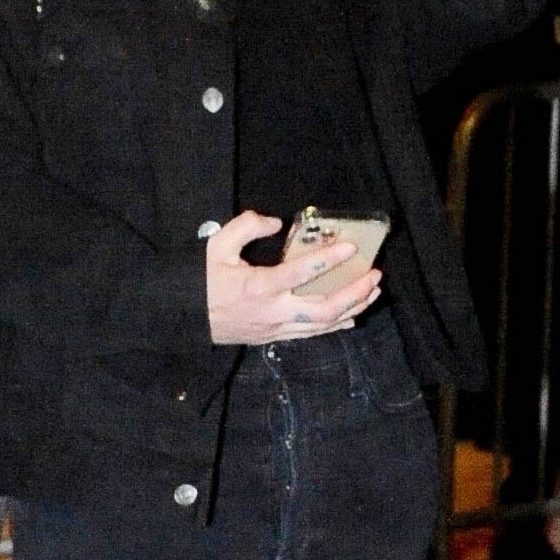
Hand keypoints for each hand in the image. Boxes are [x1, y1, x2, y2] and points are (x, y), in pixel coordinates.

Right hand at [206, 210, 381, 345]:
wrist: (184, 318)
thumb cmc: (201, 280)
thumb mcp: (217, 245)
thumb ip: (247, 226)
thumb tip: (276, 222)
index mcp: (259, 286)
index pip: (302, 273)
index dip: (330, 259)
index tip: (352, 247)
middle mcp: (273, 311)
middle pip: (325, 309)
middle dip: (355, 293)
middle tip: (375, 274)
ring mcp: (276, 328)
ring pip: (323, 325)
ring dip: (353, 308)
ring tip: (374, 292)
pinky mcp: (275, 337)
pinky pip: (312, 334)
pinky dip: (335, 325)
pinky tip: (352, 316)